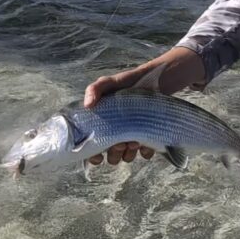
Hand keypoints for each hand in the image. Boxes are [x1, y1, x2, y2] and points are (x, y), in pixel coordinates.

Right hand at [83, 46, 205, 165]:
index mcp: (102, 127)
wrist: (151, 81)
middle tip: (119, 143)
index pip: (92, 149)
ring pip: (127, 157)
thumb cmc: (125, 83)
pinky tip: (146, 141)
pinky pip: (146, 153)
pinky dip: (146, 150)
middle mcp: (115, 136)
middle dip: (114, 153)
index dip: (93, 156)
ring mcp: (132, 138)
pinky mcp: (148, 138)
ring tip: (134, 141)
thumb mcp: (107, 83)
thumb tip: (87, 105)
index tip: (98, 156)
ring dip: (129, 152)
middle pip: (111, 156)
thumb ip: (94, 90)